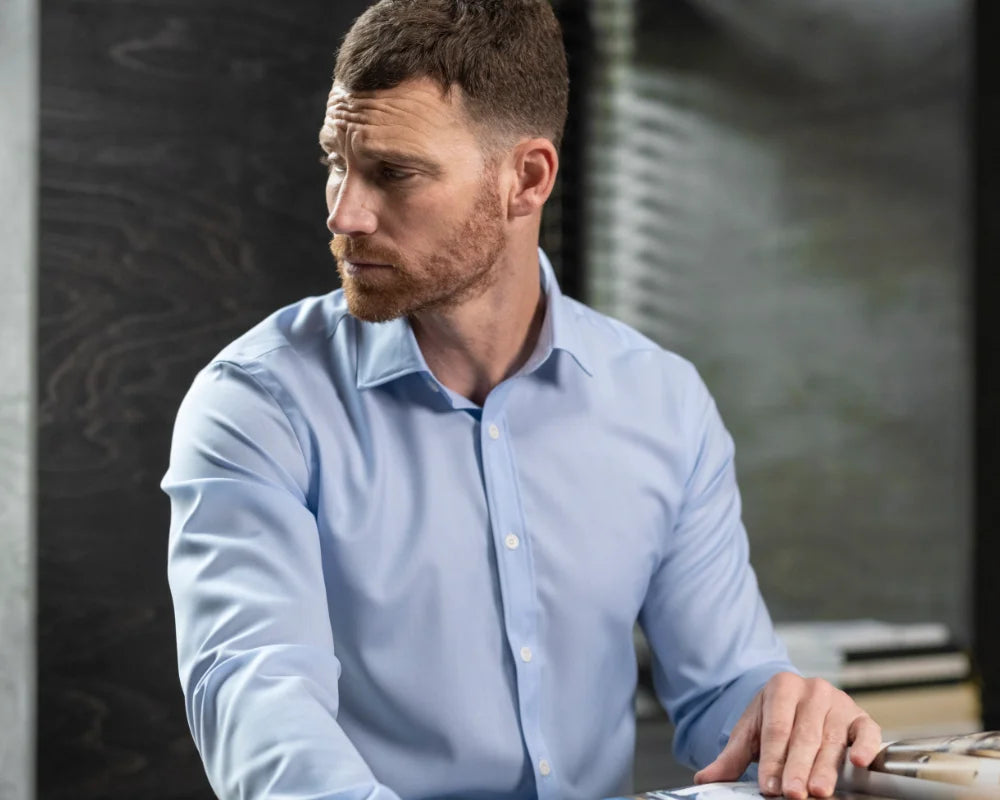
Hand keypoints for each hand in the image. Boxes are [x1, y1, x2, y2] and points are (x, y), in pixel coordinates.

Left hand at [693, 672, 881, 798]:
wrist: (799, 701)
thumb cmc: (775, 720)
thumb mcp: (750, 734)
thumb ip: (730, 758)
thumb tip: (704, 779)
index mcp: (781, 687)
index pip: (776, 728)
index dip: (772, 759)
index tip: (769, 785)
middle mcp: (812, 690)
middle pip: (803, 735)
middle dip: (797, 767)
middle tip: (792, 793)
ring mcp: (839, 703)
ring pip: (832, 740)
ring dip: (825, 768)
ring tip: (818, 790)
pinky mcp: (861, 717)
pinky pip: (867, 732)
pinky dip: (865, 747)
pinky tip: (858, 762)